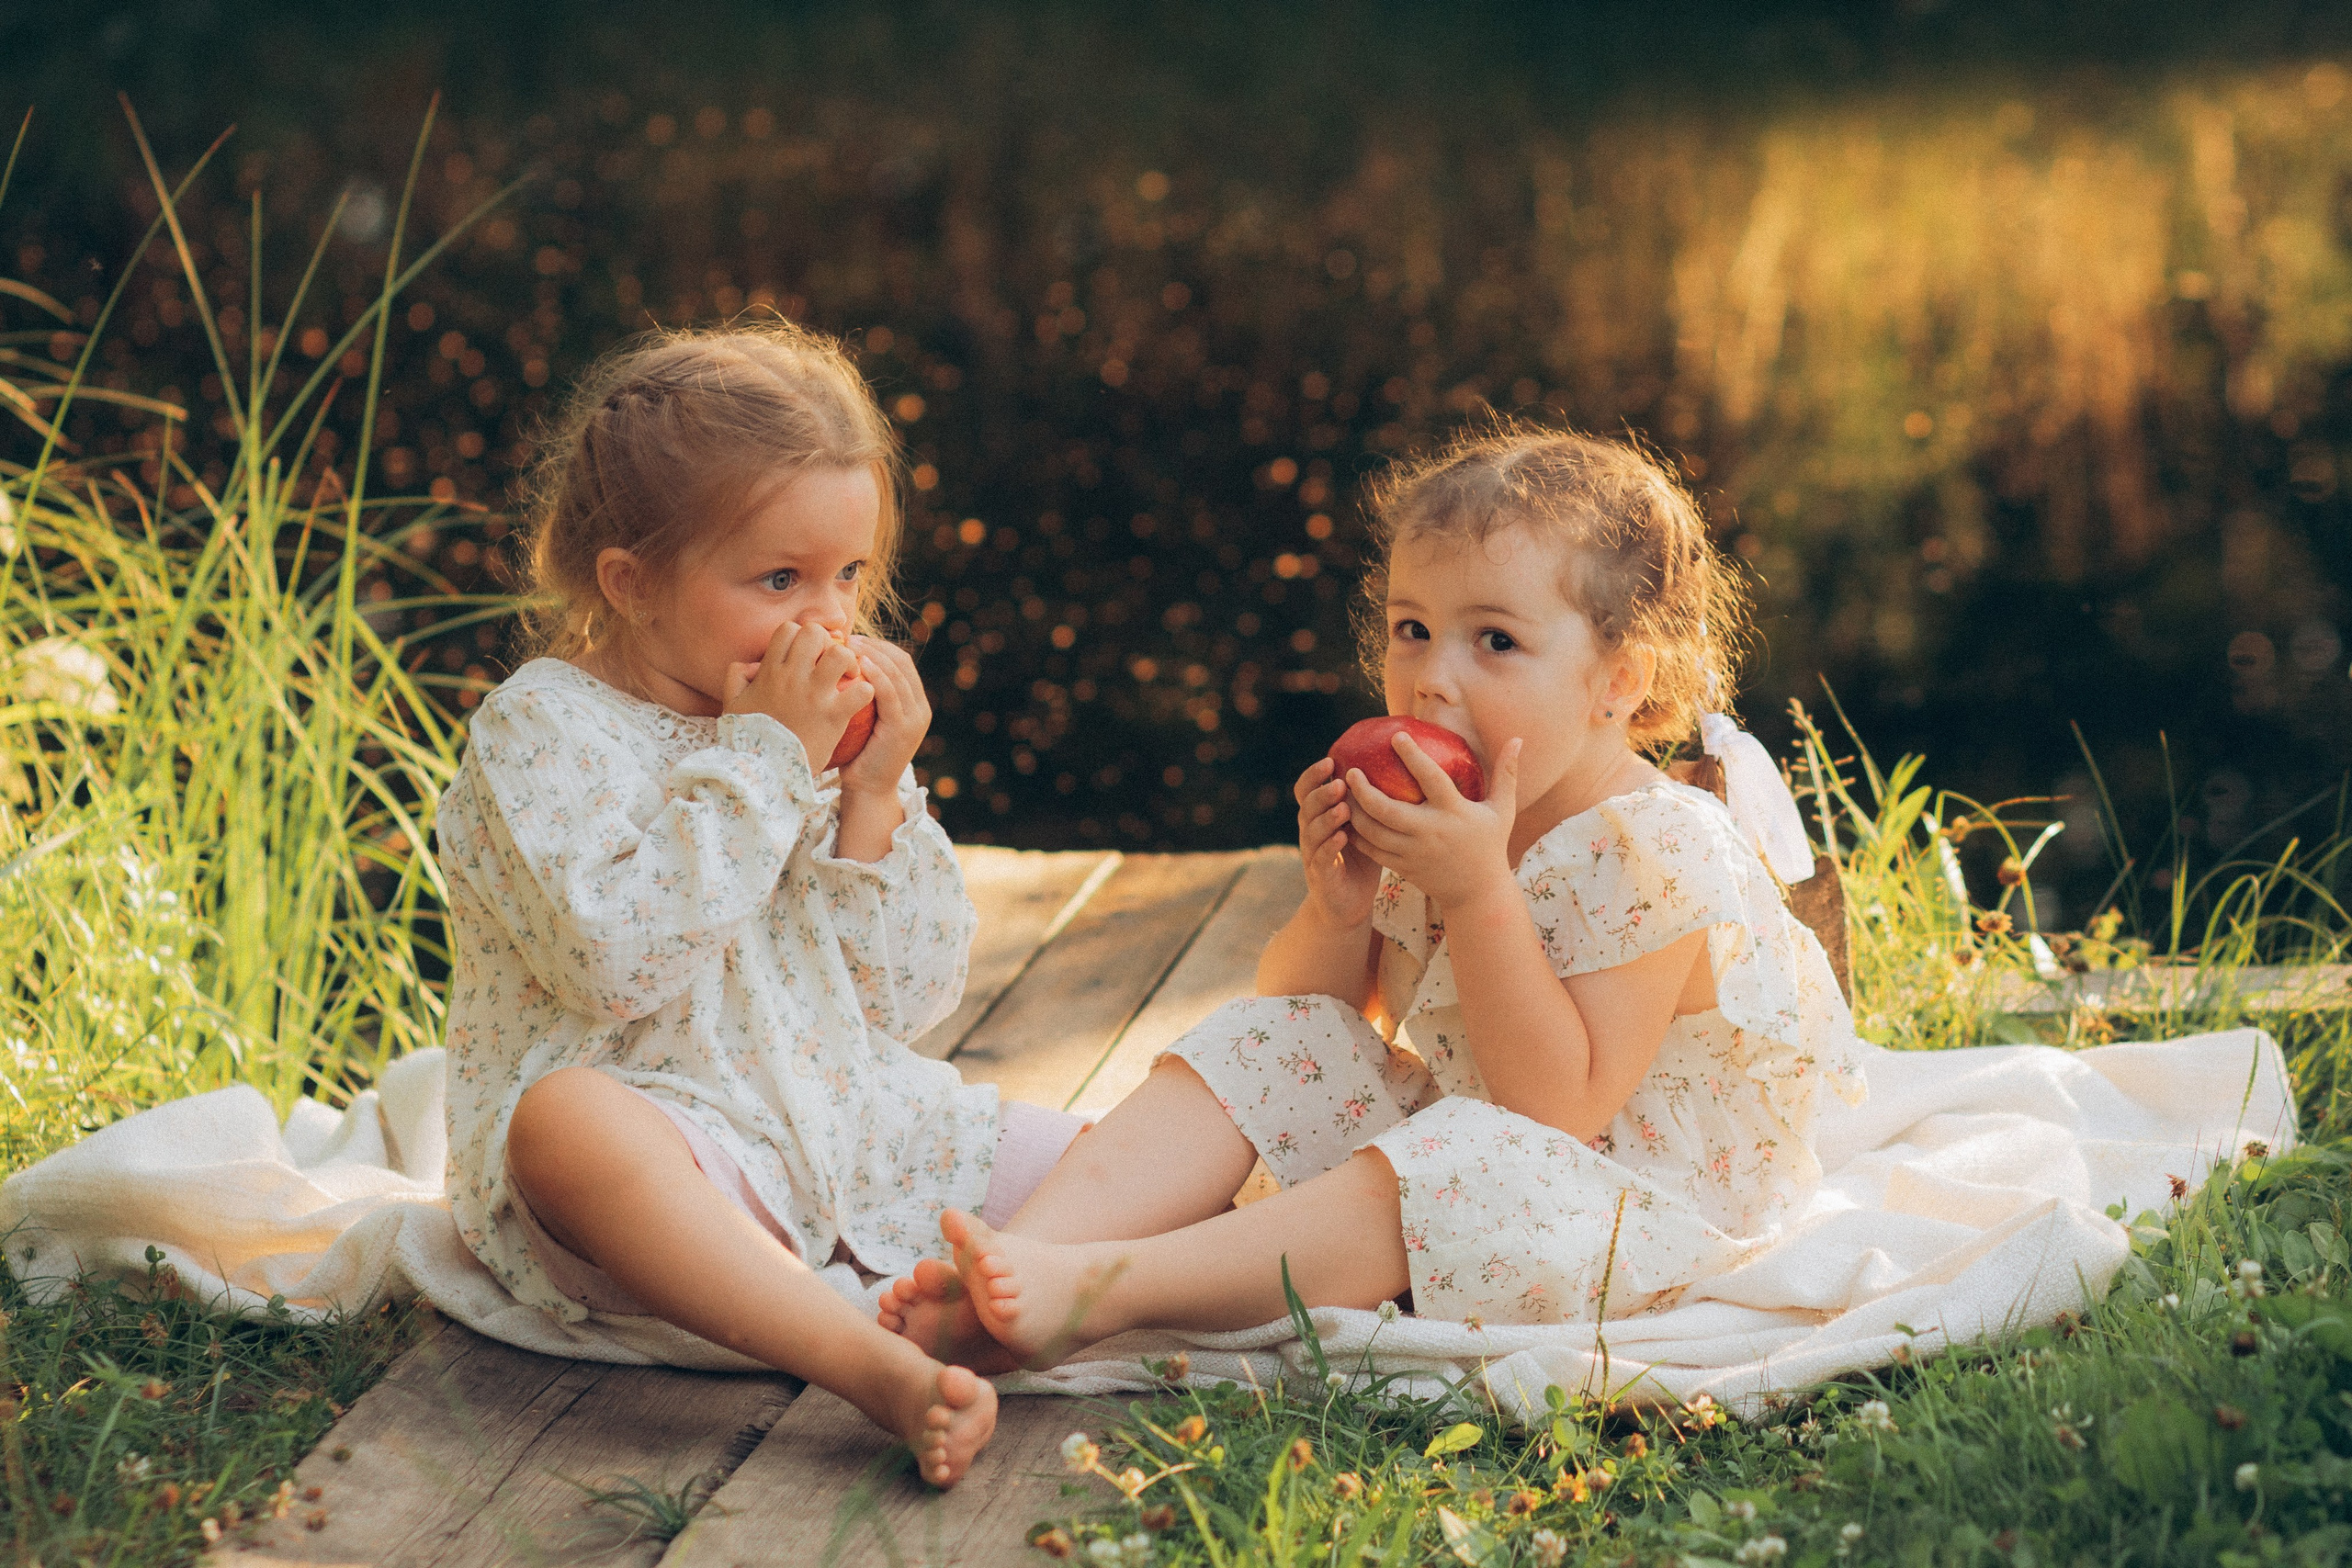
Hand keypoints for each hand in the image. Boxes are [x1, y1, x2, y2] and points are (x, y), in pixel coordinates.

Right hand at [722, 620, 871, 771]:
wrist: (763, 773)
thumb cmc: (748, 739)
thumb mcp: (732, 704)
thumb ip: (736, 677)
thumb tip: (751, 665)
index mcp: (770, 672)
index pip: (789, 629)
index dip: (802, 636)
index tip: (809, 654)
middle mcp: (793, 677)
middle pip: (816, 634)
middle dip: (828, 642)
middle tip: (833, 663)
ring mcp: (814, 695)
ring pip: (841, 654)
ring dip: (851, 662)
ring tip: (850, 677)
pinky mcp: (834, 716)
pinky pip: (861, 690)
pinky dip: (866, 692)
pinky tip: (860, 700)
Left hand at [833, 635, 929, 798]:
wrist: (867, 790)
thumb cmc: (857, 754)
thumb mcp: (865, 719)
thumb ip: (865, 696)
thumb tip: (842, 666)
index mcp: (915, 704)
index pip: (901, 662)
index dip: (879, 646)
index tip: (853, 638)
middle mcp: (921, 709)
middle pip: (902, 663)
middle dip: (876, 646)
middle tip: (849, 637)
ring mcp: (915, 719)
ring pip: (898, 674)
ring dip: (874, 655)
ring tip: (850, 646)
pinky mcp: (903, 728)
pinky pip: (891, 693)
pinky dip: (877, 675)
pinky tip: (859, 664)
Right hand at [1293, 756, 1380, 929]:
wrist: (1348, 905)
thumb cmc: (1361, 861)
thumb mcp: (1366, 828)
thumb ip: (1371, 805)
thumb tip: (1400, 770)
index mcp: (1320, 817)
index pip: (1307, 790)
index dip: (1313, 775)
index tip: (1330, 760)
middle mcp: (1311, 833)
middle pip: (1307, 807)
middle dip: (1321, 793)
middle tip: (1339, 783)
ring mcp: (1312, 855)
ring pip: (1312, 831)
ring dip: (1326, 818)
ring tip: (1343, 807)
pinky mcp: (1320, 876)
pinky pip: (1321, 858)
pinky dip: (1329, 846)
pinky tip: (1342, 837)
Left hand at [1343, 733, 1523, 912]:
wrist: (1477, 892)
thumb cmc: (1489, 844)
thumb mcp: (1502, 810)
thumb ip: (1507, 773)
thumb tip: (1518, 738)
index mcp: (1454, 812)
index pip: (1431, 779)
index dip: (1413, 756)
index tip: (1397, 736)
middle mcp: (1430, 832)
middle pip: (1387, 809)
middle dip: (1363, 790)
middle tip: (1350, 771)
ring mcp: (1414, 852)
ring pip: (1373, 832)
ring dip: (1353, 812)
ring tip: (1342, 793)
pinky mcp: (1402, 867)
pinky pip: (1372, 851)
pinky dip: (1356, 835)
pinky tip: (1345, 819)